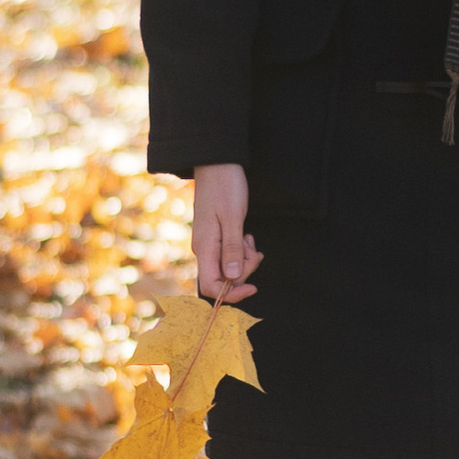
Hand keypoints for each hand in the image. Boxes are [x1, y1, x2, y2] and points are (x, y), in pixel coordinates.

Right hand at [193, 160, 258, 301]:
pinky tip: (246, 235)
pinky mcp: (215, 237)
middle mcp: (204, 249)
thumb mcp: (233, 218)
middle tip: (254, 250)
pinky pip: (229, 255)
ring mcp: (209, 244)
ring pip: (228, 267)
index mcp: (205, 248)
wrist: (217, 164)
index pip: (211, 287)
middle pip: (223, 279)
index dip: (232, 294)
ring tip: (250, 238)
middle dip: (244, 271)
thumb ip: (232, 249)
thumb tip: (233, 278)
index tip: (253, 286)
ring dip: (244, 259)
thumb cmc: (225, 187)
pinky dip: (241, 250)